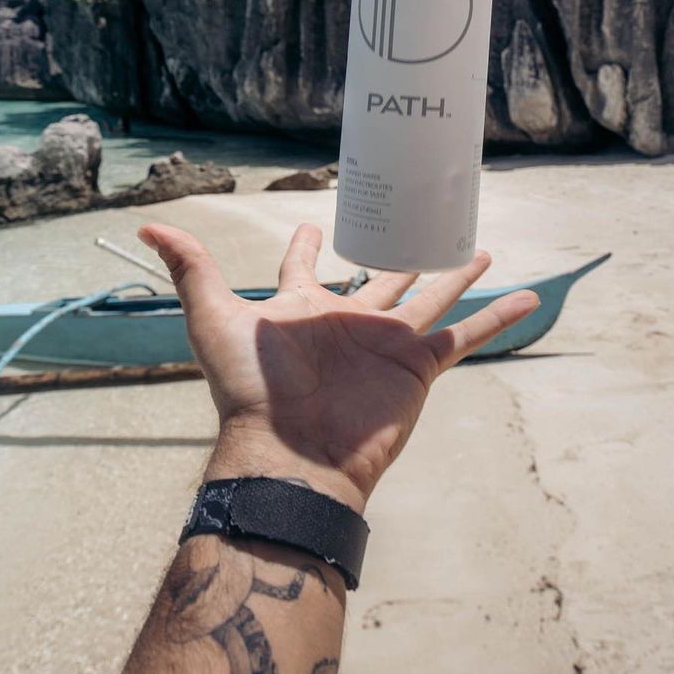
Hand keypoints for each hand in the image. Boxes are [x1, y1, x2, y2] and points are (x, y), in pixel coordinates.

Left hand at [139, 223, 538, 512]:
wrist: (291, 456)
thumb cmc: (250, 391)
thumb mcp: (213, 317)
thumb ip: (188, 268)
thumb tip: (146, 223)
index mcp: (303, 308)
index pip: (304, 266)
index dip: (308, 242)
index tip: (318, 220)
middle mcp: (349, 321)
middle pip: (381, 276)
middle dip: (399, 250)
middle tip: (421, 218)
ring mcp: (387, 344)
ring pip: (431, 296)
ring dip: (456, 272)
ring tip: (480, 247)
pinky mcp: (418, 367)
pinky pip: (465, 335)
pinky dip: (498, 317)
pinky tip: (527, 298)